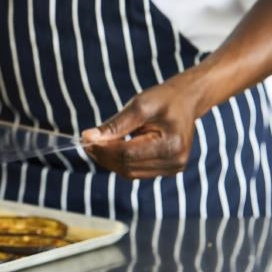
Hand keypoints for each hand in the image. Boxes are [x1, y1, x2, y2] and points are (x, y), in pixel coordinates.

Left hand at [81, 78, 202, 179]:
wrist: (186, 101)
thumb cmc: (163, 99)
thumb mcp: (138, 106)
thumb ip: (114, 125)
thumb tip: (87, 137)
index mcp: (171, 145)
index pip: (127, 154)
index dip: (103, 149)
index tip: (85, 139)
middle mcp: (174, 162)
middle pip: (127, 166)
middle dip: (104, 155)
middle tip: (87, 141)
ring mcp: (173, 168)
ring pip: (130, 172)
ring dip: (110, 160)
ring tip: (98, 143)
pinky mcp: (168, 170)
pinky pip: (136, 171)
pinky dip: (121, 162)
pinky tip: (113, 148)